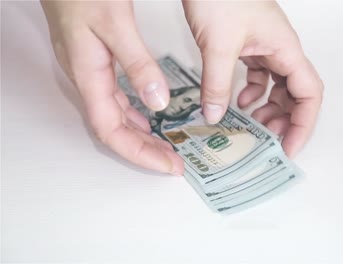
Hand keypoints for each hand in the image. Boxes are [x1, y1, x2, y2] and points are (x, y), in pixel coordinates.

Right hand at [41, 1, 183, 174]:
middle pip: (114, 129)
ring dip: (140, 134)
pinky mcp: (95, 59)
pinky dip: (132, 112)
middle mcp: (85, 78)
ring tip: (164, 146)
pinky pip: (114, 97)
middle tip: (171, 162)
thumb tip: (158, 102)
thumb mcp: (115, 24)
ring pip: (115, 115)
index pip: (112, 131)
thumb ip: (137, 63)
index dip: (140, 153)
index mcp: (87, 75)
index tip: (167, 166)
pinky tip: (145, 115)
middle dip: (144, 150)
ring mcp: (89, 69)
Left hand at [182, 1, 322, 156]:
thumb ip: (217, 84)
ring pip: (278, 86)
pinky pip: (259, 75)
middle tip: (268, 141)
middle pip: (296, 93)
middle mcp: (280, 49)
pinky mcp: (248, 45)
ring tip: (253, 126)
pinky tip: (239, 100)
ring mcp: (265, 46)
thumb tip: (215, 115)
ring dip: (269, 108)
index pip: (309, 94)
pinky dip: (252, 92)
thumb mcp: (218, 45)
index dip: (303, 124)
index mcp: (286, 49)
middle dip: (286, 120)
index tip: (288, 148)